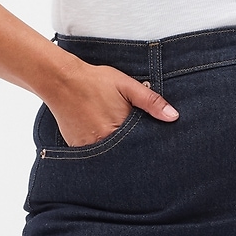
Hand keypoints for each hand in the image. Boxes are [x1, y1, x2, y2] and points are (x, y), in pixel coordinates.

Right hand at [44, 60, 178, 147]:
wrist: (62, 81)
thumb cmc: (96, 81)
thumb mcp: (127, 86)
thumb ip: (151, 102)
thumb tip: (173, 116)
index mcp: (120, 128)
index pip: (141, 145)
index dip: (146, 143)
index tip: (148, 140)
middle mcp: (104, 142)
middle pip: (125, 153)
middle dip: (130, 148)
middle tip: (127, 135)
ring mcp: (89, 147)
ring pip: (109, 155)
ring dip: (114, 149)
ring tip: (108, 130)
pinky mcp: (77, 147)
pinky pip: (93, 154)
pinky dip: (99, 147)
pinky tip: (98, 133)